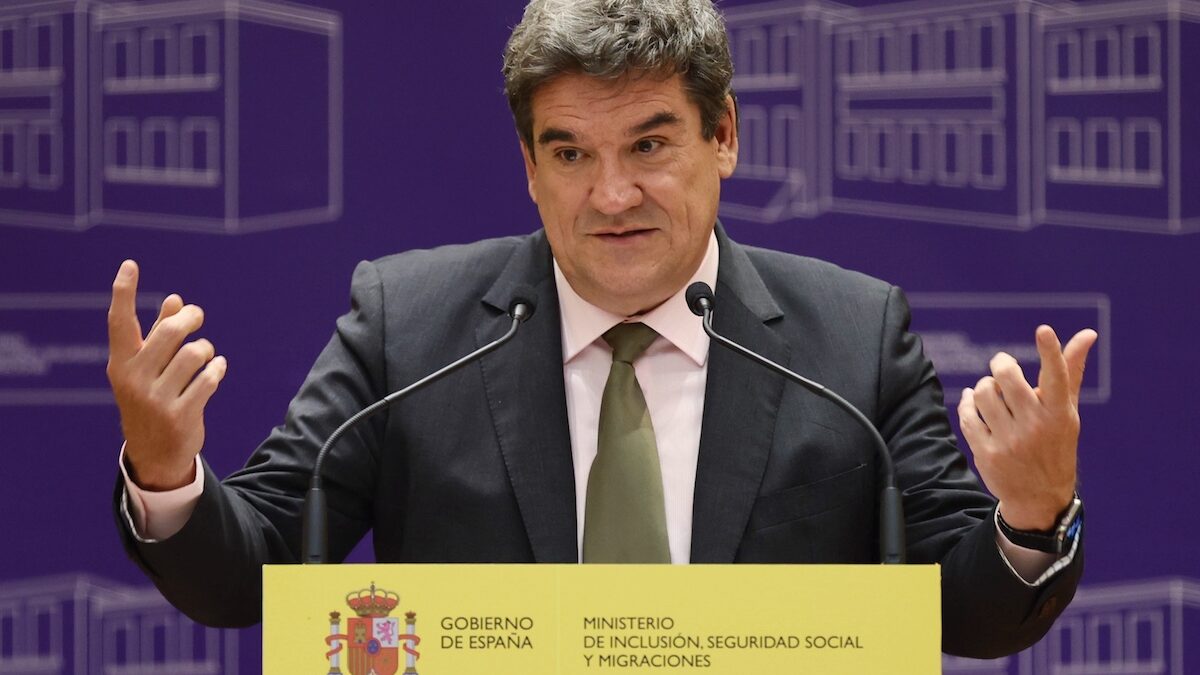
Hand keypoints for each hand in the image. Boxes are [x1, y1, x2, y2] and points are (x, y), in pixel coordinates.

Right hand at [107, 260, 227, 490]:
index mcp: (120, 364)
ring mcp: (155, 400)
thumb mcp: (147, 369)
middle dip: (189, 319)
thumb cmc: (152, 398)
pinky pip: (208, 379)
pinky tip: (217, 369)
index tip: (130, 264)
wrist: (154, 454)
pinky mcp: (179, 415)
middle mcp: (133, 379)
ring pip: (193, 354)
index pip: (119, 322)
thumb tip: (176, 299)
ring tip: (205, 355)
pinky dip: (217, 369)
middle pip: (169, 332)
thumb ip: (159, 334)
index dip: (123, 292)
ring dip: (206, 350)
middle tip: (197, 315)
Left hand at [958, 325, 1097, 530]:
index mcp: (1059, 413)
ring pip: (982, 393)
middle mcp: (1036, 426)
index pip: (1056, 377)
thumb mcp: (1067, 411)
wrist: (1040, 497)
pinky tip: (974, 403)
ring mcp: (1009, 441)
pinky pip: (967, 415)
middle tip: (1003, 365)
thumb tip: (1087, 333)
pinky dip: (967, 403)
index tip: (1044, 330)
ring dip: (984, 387)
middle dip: (1001, 364)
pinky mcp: (987, 453)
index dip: (1050, 351)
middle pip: (1006, 376)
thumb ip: (1071, 371)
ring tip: (993, 392)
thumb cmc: (1055, 442)